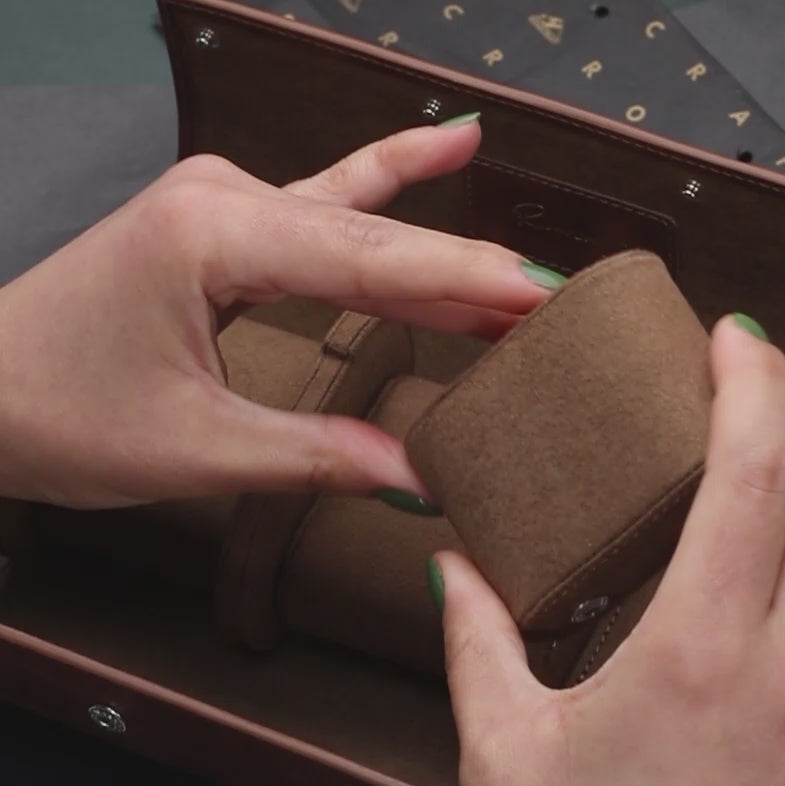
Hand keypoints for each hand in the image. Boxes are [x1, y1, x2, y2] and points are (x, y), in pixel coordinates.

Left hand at [0, 117, 555, 508]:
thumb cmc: (57, 412)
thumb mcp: (196, 449)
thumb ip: (316, 457)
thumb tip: (415, 475)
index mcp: (213, 235)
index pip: (371, 261)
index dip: (465, 281)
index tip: (544, 298)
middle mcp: (226, 199)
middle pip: (377, 236)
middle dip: (471, 270)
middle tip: (559, 299)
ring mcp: (226, 205)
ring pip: (361, 224)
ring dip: (442, 251)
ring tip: (525, 274)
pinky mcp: (226, 227)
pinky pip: (327, 201)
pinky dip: (389, 180)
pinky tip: (445, 144)